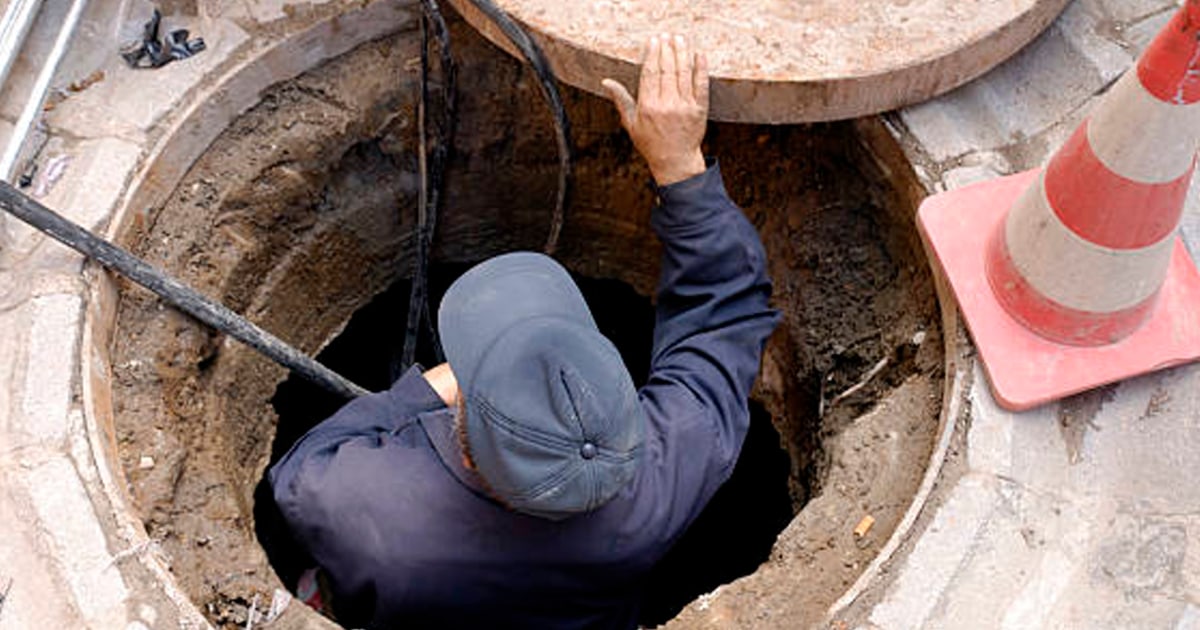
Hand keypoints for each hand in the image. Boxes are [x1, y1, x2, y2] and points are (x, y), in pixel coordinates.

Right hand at [602, 34, 708, 185]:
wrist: (675, 161)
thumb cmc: (650, 142)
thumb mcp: (631, 123)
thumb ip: (621, 100)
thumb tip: (606, 82)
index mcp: (648, 106)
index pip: (650, 73)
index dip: (652, 54)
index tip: (654, 41)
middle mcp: (667, 105)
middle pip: (667, 70)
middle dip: (667, 50)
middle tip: (666, 36)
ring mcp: (685, 106)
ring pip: (683, 73)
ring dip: (682, 53)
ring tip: (680, 39)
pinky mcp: (700, 109)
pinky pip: (701, 85)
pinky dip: (701, 68)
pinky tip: (699, 55)